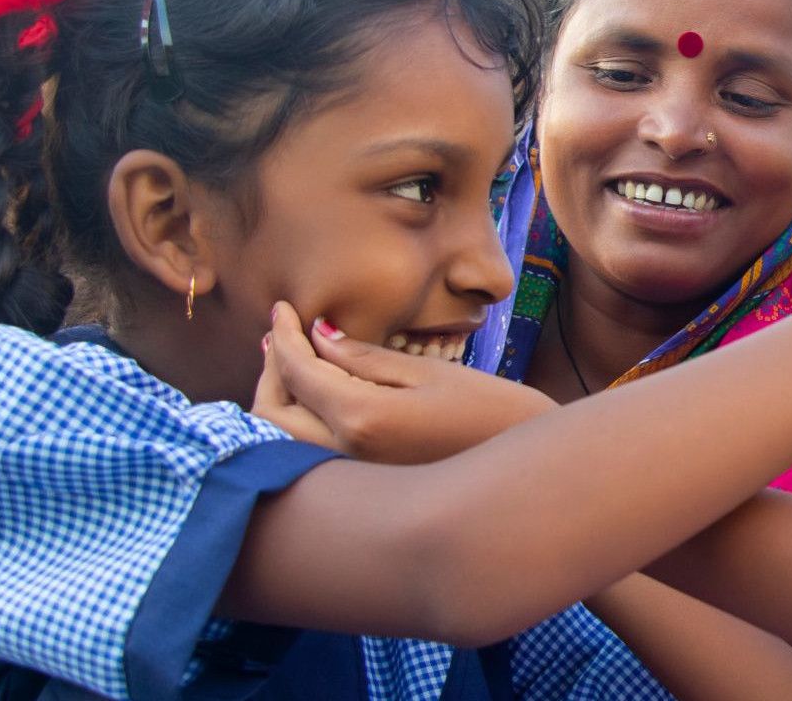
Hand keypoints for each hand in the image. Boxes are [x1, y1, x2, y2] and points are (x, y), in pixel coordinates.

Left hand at [253, 302, 555, 464]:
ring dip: (278, 399)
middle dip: (270, 371)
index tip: (283, 309)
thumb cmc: (486, 408)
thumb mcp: (426, 371)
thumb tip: (316, 336)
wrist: (521, 464)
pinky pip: (305, 451)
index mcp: (361, 418)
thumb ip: (364, 358)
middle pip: (270, 414)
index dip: (284, 337)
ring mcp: (348, 475)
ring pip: (280, 439)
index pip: (298, 372)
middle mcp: (343, 454)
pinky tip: (315, 396)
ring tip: (292, 362)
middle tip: (283, 337)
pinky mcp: (358, 483)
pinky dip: (297, 421)